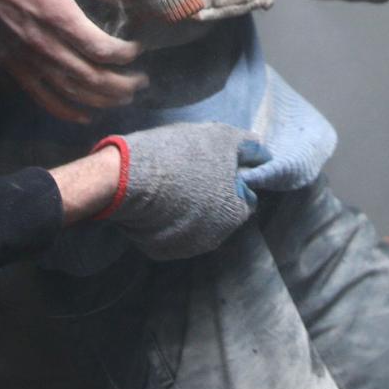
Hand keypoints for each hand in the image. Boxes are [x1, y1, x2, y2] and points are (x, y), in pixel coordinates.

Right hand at [0, 0, 142, 120]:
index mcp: (59, 16)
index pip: (102, 49)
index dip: (126, 54)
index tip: (138, 48)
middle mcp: (45, 45)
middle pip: (92, 78)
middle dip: (122, 84)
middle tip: (141, 81)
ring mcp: (27, 60)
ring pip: (72, 93)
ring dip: (102, 100)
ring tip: (124, 97)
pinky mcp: (13, 67)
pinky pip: (43, 98)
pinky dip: (67, 111)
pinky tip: (85, 116)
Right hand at [101, 123, 266, 259]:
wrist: (126, 178)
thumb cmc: (178, 155)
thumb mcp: (219, 137)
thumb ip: (245, 145)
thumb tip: (262, 151)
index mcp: (235, 213)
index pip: (244, 197)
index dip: (232, 179)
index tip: (215, 165)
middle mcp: (216, 238)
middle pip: (220, 213)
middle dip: (211, 196)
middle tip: (191, 171)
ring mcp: (186, 248)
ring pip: (195, 225)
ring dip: (189, 208)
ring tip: (169, 184)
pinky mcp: (159, 251)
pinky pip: (170, 232)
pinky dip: (166, 220)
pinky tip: (155, 201)